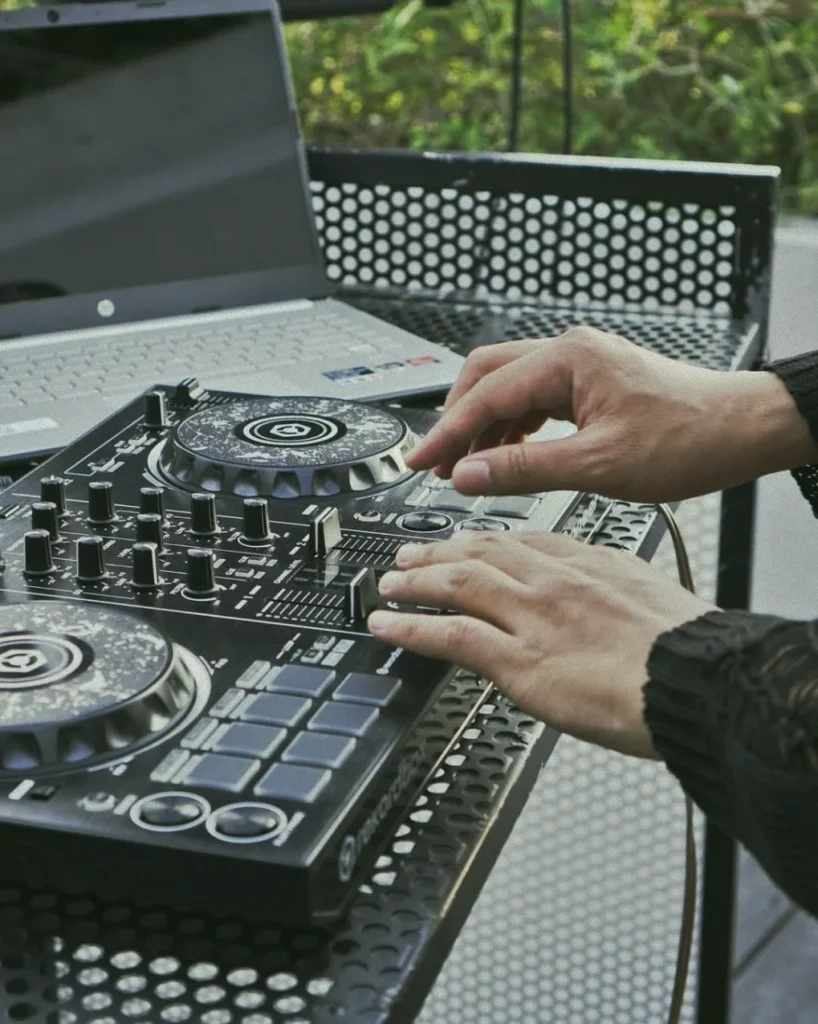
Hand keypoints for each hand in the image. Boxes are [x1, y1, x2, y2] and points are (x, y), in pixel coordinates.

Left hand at [368, 531, 715, 758]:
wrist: (697, 681)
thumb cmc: (688, 650)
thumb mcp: (653, 597)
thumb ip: (614, 588)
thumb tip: (602, 593)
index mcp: (589, 562)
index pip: (521, 540)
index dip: (483, 541)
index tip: (466, 543)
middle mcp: (553, 580)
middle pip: (480, 553)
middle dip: (438, 553)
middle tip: (411, 556)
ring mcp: (531, 616)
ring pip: (456, 584)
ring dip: (415, 583)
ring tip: (390, 584)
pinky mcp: (518, 659)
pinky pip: (450, 636)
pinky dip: (410, 628)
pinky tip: (387, 625)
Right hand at [407, 327, 817, 502]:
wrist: (744, 429)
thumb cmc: (690, 437)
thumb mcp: (598, 464)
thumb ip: (524, 469)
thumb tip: (468, 474)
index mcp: (567, 361)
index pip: (484, 394)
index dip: (445, 432)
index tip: (419, 460)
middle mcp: (570, 352)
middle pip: (486, 376)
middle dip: (457, 419)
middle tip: (437, 461)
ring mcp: (580, 365)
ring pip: (508, 387)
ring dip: (484, 426)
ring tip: (467, 467)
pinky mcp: (591, 383)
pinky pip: (534, 398)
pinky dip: (512, 427)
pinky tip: (508, 455)